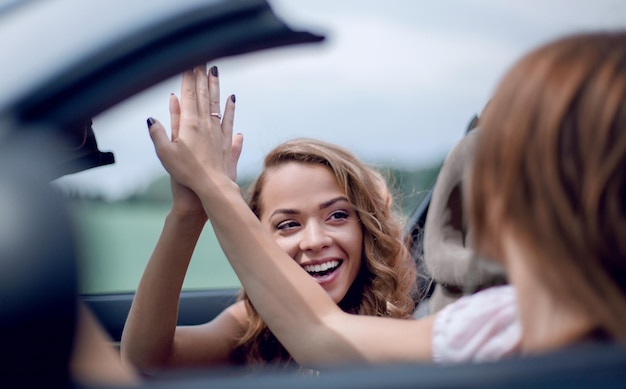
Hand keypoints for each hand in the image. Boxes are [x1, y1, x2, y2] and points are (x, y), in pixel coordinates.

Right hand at [148, 65, 240, 204]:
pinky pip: (228, 119)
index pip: (187, 95)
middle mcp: (205, 124)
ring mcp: (217, 131)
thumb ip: (158, 133)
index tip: (188, 63)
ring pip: (216, 103)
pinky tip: (231, 97)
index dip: (187, 78)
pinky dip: (229, 107)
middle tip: (201, 59)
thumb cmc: (186, 173)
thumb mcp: (164, 154)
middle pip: (202, 95)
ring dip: (214, 86)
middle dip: (201, 76)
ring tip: (214, 71)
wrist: (211, 187)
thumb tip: (151, 117)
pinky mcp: (225, 141)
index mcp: (189, 125)